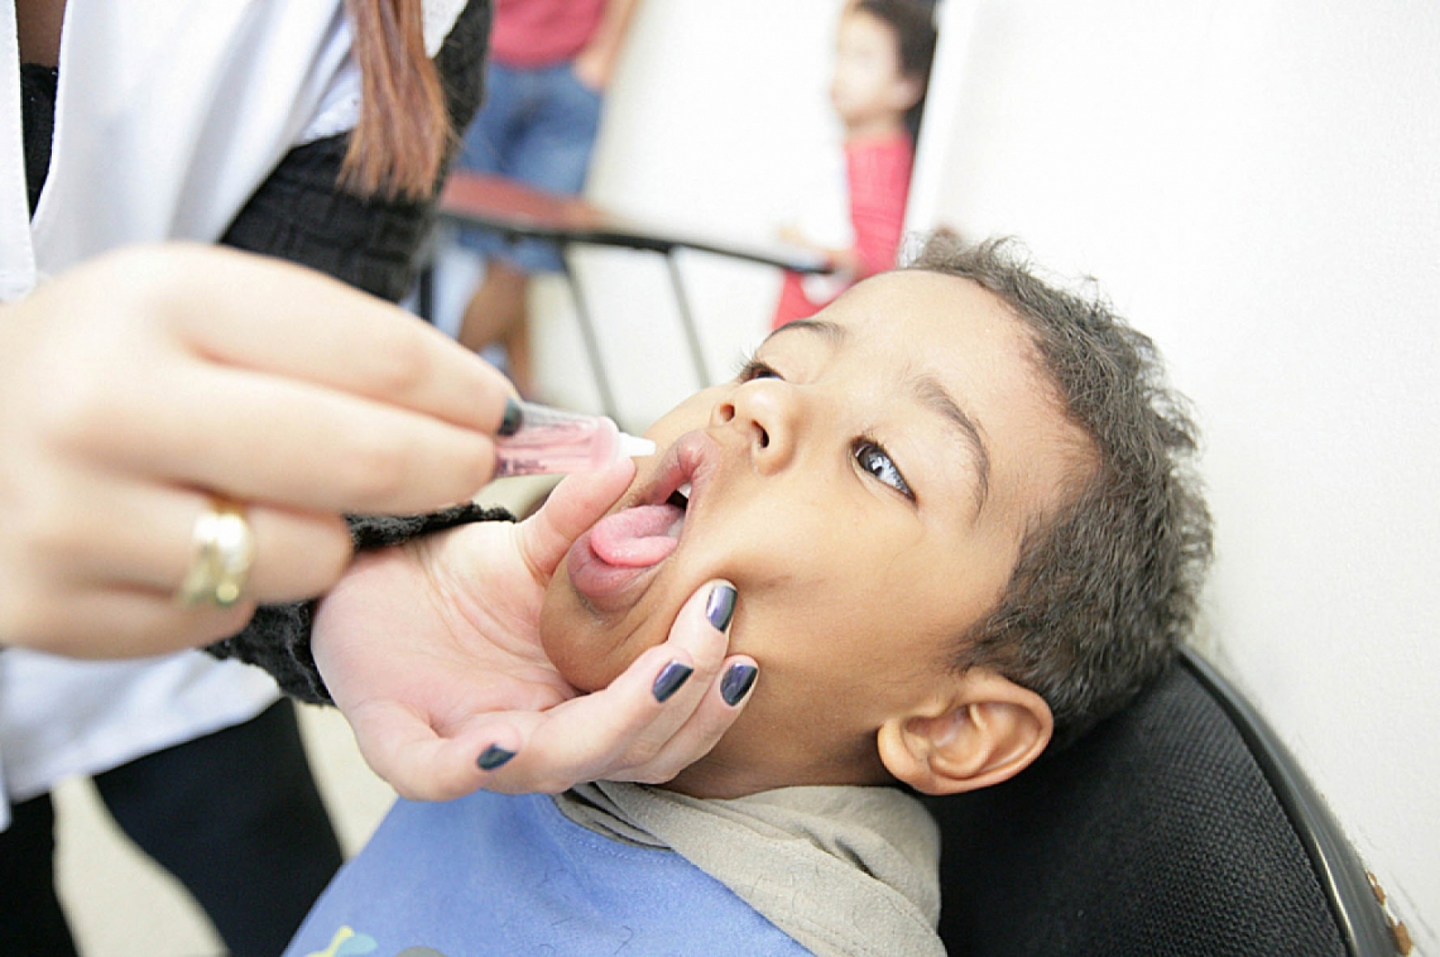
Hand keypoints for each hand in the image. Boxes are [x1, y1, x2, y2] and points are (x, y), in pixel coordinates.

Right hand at [0, 243, 513, 655]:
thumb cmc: (106, 361)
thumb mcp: (196, 305)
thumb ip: (331, 344)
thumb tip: (480, 408)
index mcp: (158, 299)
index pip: (372, 353)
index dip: (461, 391)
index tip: (499, 410)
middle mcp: (107, 403)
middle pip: (358, 460)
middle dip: (447, 468)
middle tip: (470, 466)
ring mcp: (72, 516)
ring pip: (305, 559)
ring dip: (325, 541)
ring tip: (277, 503)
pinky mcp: (53, 607)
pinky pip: (224, 616)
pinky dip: (238, 587)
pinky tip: (190, 543)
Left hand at [312, 462, 756, 800]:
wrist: (367, 586)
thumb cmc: (458, 583)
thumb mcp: (530, 548)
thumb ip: (580, 520)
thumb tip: (626, 457)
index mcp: (580, 704)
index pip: (659, 732)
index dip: (706, 704)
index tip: (742, 650)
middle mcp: (539, 739)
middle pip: (625, 753)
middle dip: (679, 697)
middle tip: (708, 630)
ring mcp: (474, 750)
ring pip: (554, 768)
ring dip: (613, 725)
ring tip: (661, 665)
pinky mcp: (403, 748)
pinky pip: (439, 775)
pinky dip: (477, 765)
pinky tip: (506, 737)